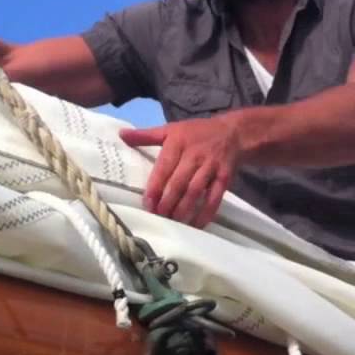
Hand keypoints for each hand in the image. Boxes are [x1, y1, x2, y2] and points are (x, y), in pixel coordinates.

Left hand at [119, 113, 242, 227]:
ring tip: (174, 222)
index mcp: (178, 142)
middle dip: (167, 202)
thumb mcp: (170, 129)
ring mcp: (211, 166)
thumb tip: (121, 135)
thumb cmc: (196, 132)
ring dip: (184, 209)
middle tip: (158, 216)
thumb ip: (145, 135)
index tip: (147, 203)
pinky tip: (196, 224)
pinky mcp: (224, 177)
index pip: (164, 167)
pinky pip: (215, 198)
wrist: (233, 133)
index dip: (155, 187)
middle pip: (179, 182)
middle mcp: (194, 155)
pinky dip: (206, 213)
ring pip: (195, 191)